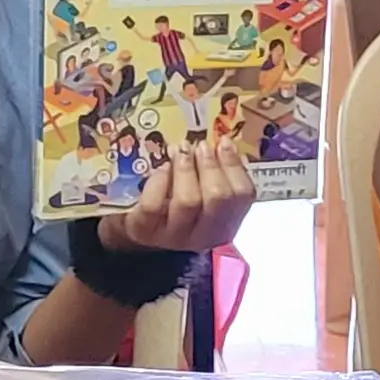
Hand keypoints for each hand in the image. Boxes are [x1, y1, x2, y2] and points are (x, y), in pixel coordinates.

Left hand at [97, 140, 255, 255]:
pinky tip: (161, 168)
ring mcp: (174, 236)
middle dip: (209, 166)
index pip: (242, 196)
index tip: (223, 142)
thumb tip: (225, 145)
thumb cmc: (174, 202)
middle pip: (217, 198)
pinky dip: (159, 181)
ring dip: (185, 169)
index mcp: (226, 224)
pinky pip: (155, 205)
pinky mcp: (145, 231)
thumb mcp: (202, 190)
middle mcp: (204, 235)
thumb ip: (217, 173)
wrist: (137, 228)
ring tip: (180, 151)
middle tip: (199, 146)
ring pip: (188, 201)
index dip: (234, 165)